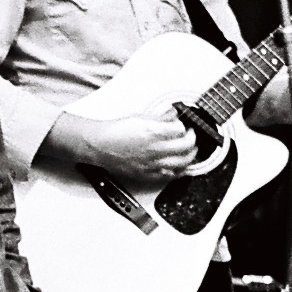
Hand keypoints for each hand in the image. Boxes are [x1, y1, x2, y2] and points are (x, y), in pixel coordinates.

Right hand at [74, 109, 197, 184]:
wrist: (99, 146)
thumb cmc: (115, 132)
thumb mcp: (139, 117)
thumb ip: (160, 117)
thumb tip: (172, 115)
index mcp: (153, 132)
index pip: (181, 129)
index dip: (185, 126)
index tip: (185, 125)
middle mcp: (155, 149)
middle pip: (186, 146)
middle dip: (192, 140)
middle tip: (191, 136)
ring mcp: (153, 164)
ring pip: (183, 163)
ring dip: (191, 156)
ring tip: (191, 151)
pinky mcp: (148, 174)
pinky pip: (171, 175)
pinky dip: (180, 171)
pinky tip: (182, 167)